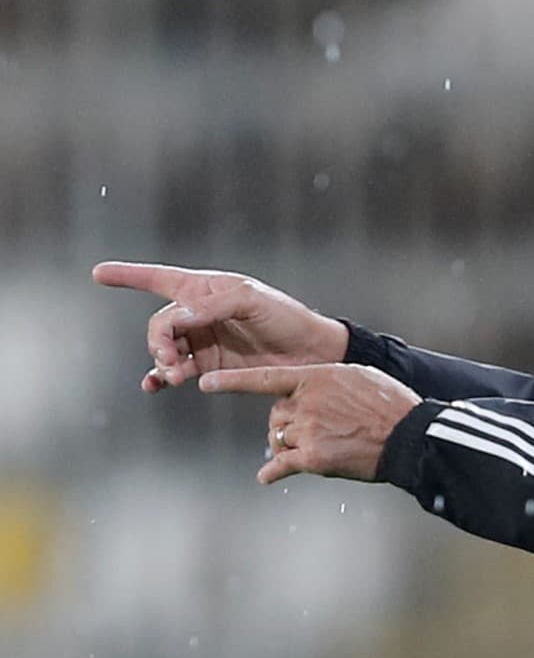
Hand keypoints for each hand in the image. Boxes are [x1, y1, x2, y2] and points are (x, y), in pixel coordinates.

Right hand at [92, 261, 349, 392]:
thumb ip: (212, 306)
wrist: (310, 353)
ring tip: (172, 372)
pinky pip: (177, 371)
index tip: (99, 273)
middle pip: (159, 324)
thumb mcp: (251, 301)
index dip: (129, 275)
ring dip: (162, 361)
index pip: (159, 278)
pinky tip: (157, 384)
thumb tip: (177, 316)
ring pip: (165, 349)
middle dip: (157, 339)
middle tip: (168, 356)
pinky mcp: (210, 365)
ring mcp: (202, 340)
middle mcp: (198, 313)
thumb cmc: (285, 317)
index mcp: (205, 288)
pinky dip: (163, 377)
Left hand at [200, 364, 420, 484]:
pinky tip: (266, 477)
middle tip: (313, 431)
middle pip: (276, 415)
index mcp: (315, 377)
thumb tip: (312, 390)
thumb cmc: (390, 405)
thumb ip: (328, 382)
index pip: (264, 378)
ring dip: (289, 446)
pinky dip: (273, 472)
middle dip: (287, 424)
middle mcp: (306, 402)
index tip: (206, 384)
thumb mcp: (358, 377)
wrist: (408, 435)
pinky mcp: (313, 457)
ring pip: (279, 439)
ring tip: (317, 449)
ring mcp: (308, 430)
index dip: (232, 382)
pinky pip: (282, 464)